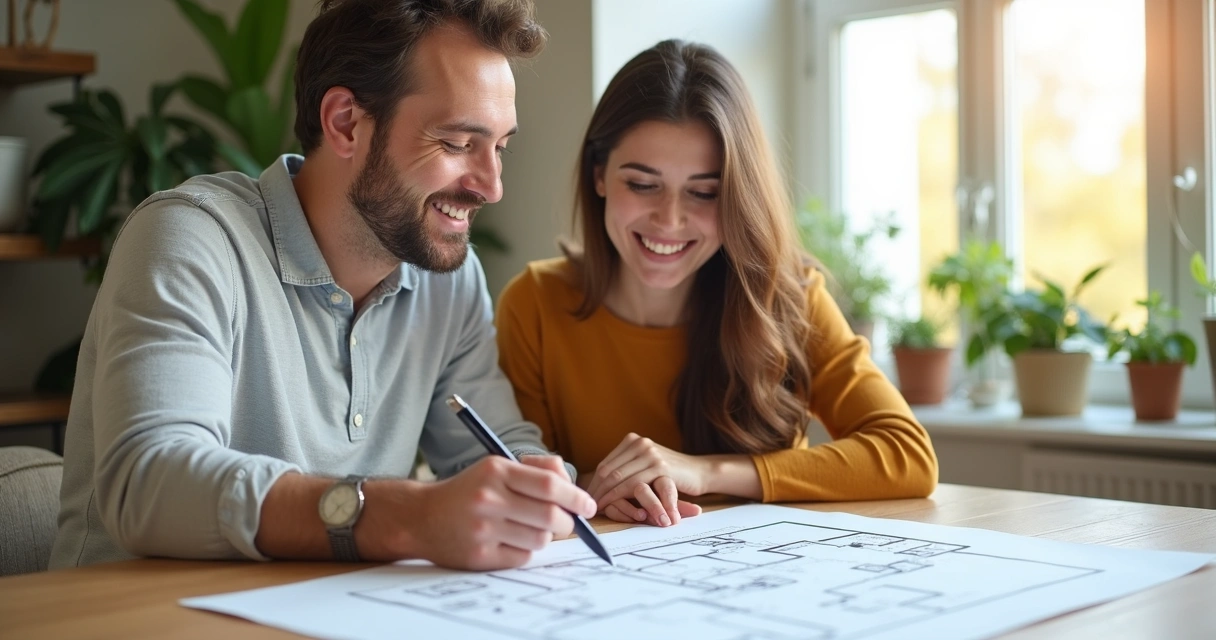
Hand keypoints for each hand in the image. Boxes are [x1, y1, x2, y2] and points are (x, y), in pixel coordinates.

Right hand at [411, 456, 595, 569]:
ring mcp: (482, 529)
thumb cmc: (468, 490)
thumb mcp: (497, 467)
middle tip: (566, 522)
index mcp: (496, 470)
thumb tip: (571, 484)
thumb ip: (537, 469)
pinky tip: (510, 541)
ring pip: (540, 539)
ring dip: (545, 536)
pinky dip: (525, 550)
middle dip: (567, 522)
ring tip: (530, 529)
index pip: (549, 485)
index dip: (576, 497)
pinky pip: (522, 557)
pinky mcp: (479, 556)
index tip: (589, 506)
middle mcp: (488, 498)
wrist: (420, 517)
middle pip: (551, 516)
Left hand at [587, 433, 709, 526]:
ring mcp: (650, 454)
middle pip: (608, 470)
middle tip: (586, 506)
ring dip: (604, 495)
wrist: (699, 472)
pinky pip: (632, 484)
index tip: (585, 497)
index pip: (605, 463)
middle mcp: (640, 443)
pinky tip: (612, 507)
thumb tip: (599, 480)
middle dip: (595, 490)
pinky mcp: (659, 467)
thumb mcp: (646, 464)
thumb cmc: (670, 473)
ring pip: (617, 477)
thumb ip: (628, 466)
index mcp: (633, 440)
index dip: (593, 482)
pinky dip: (618, 497)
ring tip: (595, 509)